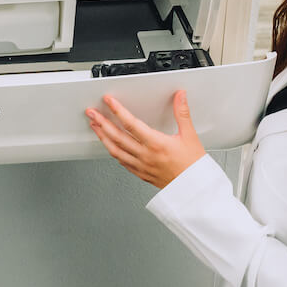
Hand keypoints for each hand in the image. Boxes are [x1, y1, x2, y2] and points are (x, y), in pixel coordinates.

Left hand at [86, 90, 204, 189]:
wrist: (194, 189)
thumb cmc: (193, 166)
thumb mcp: (190, 136)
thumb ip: (182, 113)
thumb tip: (180, 97)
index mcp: (156, 144)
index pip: (131, 124)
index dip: (118, 110)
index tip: (109, 101)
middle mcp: (145, 155)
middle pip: (117, 137)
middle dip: (102, 122)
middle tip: (92, 113)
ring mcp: (141, 166)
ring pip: (115, 150)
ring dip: (102, 137)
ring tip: (95, 126)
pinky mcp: (140, 174)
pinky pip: (122, 162)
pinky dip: (112, 151)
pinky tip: (109, 145)